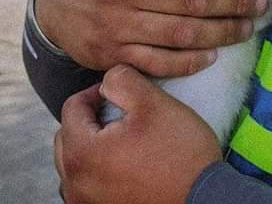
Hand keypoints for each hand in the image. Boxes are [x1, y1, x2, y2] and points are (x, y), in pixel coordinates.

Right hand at [35, 0, 267, 74]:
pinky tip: (212, 53)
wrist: (50, 5)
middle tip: (258, 3)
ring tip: (245, 28)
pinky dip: (191, 61)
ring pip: (181, 33)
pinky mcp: (113, 55)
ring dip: (221, 32)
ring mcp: (115, 25)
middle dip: (232, 1)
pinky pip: (161, 63)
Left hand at [55, 66, 221, 203]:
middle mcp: (75, 182)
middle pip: (67, 137)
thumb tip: (106, 80)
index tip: (118, 93)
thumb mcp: (154, 103)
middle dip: (88, 120)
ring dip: (90, 147)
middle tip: (118, 114)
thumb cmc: (180, 153)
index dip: (95, 93)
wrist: (205, 198)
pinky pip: (85, 185)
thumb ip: (122, 81)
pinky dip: (96, 171)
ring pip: (74, 164)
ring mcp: (85, 202)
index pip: (71, 108)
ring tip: (120, 140)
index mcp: (82, 152)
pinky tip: (122, 165)